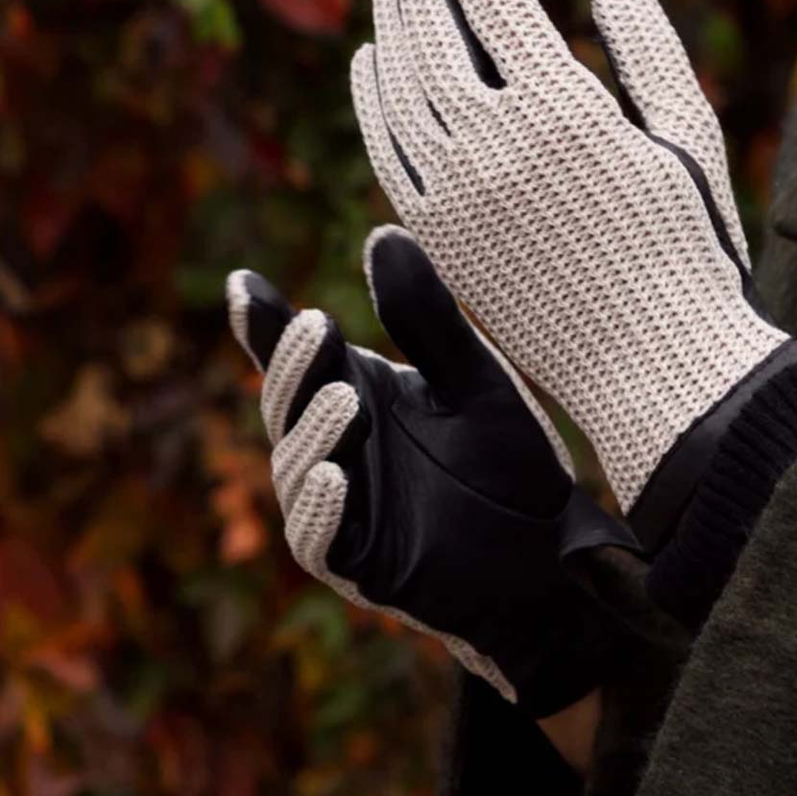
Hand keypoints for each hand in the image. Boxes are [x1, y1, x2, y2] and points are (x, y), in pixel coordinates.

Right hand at [226, 225, 636, 716]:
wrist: (550, 545)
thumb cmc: (509, 458)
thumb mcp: (472, 378)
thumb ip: (427, 318)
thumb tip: (383, 235)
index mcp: (356, 392)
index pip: (299, 357)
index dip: (265, 324)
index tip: (245, 283)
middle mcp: (336, 445)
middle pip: (289, 403)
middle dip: (295, 368)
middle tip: (318, 328)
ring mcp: (342, 505)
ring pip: (297, 467)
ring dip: (314, 433)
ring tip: (346, 397)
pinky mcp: (357, 561)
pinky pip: (320, 538)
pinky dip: (321, 509)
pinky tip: (337, 476)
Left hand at [350, 0, 796, 553]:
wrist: (651, 362)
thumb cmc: (688, 247)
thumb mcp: (686, 135)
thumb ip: (644, 41)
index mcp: (562, 107)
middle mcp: (493, 144)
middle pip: (430, 28)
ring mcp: (454, 194)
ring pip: (397, 85)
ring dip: (387, 20)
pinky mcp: (436, 238)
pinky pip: (386, 152)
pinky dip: (370, 99)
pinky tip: (368, 61)